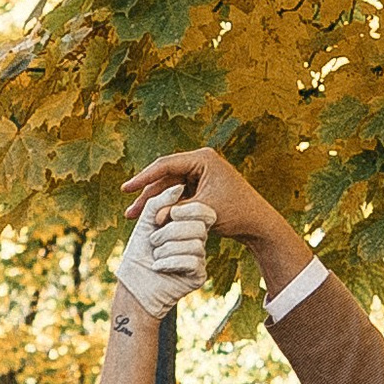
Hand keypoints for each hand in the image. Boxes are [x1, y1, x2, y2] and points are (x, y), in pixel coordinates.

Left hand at [113, 190, 212, 323]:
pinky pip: (193, 261)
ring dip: (167, 249)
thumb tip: (180, 185)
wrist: (133, 284)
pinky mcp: (199, 276)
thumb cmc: (139, 252)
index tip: (160, 219)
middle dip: (170, 232)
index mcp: (188, 225)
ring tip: (155, 256)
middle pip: (198, 226)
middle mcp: (198, 240)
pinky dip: (170, 263)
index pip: (202, 210)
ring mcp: (200, 258)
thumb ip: (160, 201)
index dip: (184, 210)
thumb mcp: (146, 221)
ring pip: (195, 244)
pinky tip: (158, 268)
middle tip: (153, 241)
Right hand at [122, 147, 303, 282]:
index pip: (165, 165)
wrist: (258, 224)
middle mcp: (201, 162)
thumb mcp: (203, 212)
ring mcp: (201, 174)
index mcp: (203, 159)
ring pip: (169, 187)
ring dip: (153, 202)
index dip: (143, 178)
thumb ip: (176, 212)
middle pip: (165, 176)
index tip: (126, 189)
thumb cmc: (236, 214)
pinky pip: (177, 195)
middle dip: (146, 194)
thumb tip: (153, 217)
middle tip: (128, 210)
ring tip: (134, 218)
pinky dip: (165, 206)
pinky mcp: (201, 187)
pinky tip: (151, 219)